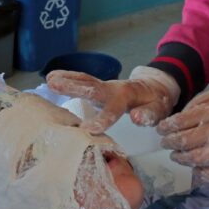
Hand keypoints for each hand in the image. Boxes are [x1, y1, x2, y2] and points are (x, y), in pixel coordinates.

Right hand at [46, 68, 177, 133]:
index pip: (114, 108)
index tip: (88, 129)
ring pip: (85, 80)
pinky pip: (82, 81)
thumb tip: (137, 118)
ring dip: (67, 79)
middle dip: (73, 86)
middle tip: (54, 83)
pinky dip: (67, 78)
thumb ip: (149, 113)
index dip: (102, 118)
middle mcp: (112, 88)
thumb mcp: (159, 109)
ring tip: (49, 79)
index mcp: (127, 96)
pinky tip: (51, 79)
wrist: (153, 87)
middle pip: (92, 86)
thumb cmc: (155, 100)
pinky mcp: (97, 88)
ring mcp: (104, 87)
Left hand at [156, 86, 208, 183]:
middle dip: (170, 144)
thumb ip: (199, 102)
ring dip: (182, 159)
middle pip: (185, 142)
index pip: (180, 122)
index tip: (161, 130)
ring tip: (176, 156)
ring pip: (196, 159)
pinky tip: (195, 172)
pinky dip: (201, 175)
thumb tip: (181, 117)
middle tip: (165, 144)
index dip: (166, 127)